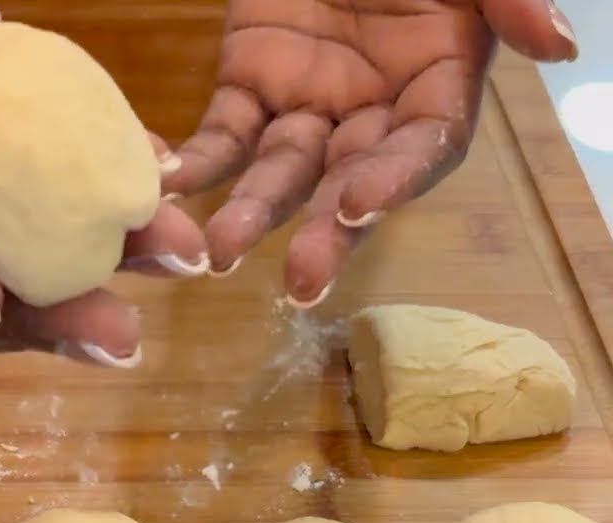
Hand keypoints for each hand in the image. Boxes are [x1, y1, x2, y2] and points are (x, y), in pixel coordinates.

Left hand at [162, 0, 578, 305]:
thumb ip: (510, 1)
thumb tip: (562, 45)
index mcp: (436, 90)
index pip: (421, 151)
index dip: (395, 182)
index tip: (359, 207)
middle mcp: (371, 113)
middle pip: (348, 184)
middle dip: (324, 234)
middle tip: (300, 283)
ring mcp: (307, 103)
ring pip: (279, 172)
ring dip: (251, 213)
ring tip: (218, 249)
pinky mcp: (248, 82)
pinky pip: (221, 134)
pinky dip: (194, 162)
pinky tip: (170, 184)